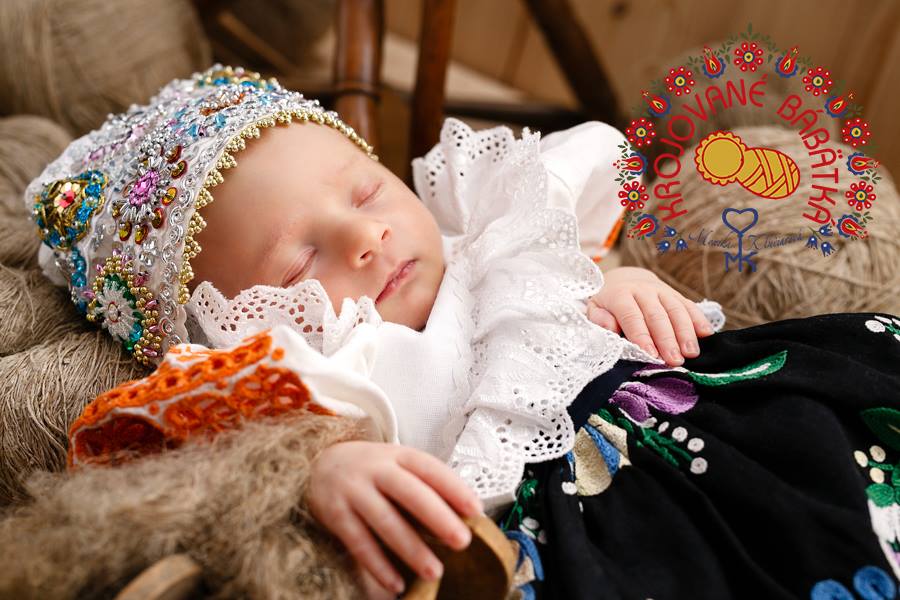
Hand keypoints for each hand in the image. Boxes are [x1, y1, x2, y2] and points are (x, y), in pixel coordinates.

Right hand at [305, 440, 483, 596]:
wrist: (318, 463)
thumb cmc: (370, 470)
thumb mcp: (396, 464)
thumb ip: (424, 483)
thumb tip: (464, 515)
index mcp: (398, 455)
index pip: (430, 468)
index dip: (454, 488)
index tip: (476, 510)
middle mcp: (375, 470)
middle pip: (410, 493)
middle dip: (438, 518)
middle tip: (462, 541)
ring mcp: (354, 491)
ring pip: (385, 521)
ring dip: (411, 549)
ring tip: (434, 572)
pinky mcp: (335, 514)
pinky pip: (359, 543)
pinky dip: (378, 566)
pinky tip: (396, 583)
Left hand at [586, 266, 714, 366]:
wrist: (624, 280)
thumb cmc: (608, 304)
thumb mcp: (595, 309)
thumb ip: (599, 320)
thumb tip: (609, 328)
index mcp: (620, 295)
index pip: (632, 317)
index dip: (642, 336)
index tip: (651, 355)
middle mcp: (643, 290)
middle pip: (657, 315)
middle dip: (667, 339)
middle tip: (675, 360)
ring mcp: (661, 291)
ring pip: (676, 310)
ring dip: (686, 332)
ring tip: (692, 353)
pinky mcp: (675, 294)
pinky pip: (689, 305)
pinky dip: (699, 319)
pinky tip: (707, 335)